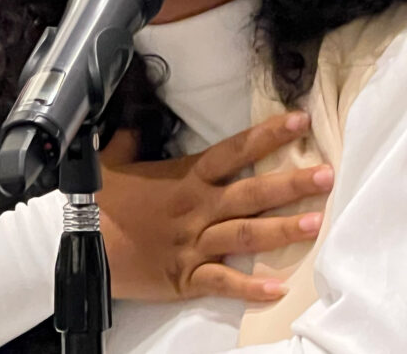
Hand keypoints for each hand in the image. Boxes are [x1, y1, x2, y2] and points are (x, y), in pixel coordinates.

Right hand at [97, 111, 332, 302]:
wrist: (79, 244)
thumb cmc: (99, 202)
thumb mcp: (113, 161)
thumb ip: (130, 138)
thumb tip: (133, 118)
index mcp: (186, 176)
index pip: (234, 150)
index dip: (268, 135)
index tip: (300, 121)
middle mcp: (197, 208)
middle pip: (252, 193)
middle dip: (291, 184)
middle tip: (327, 175)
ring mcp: (194, 243)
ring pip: (246, 235)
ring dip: (283, 230)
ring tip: (318, 223)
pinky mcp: (186, 277)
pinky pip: (223, 283)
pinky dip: (250, 288)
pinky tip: (280, 288)